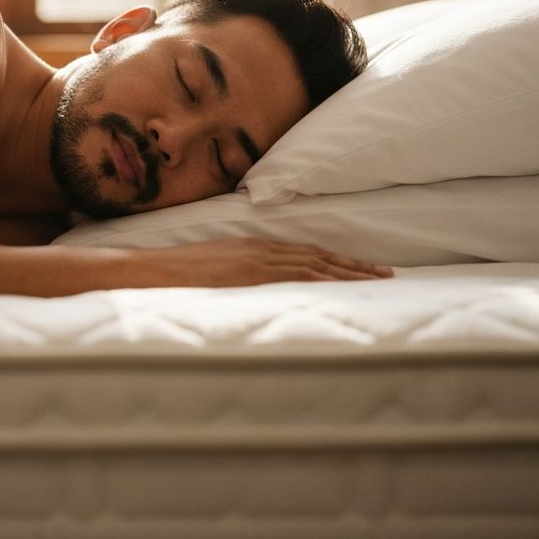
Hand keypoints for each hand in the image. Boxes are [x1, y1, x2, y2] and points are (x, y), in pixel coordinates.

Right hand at [135, 238, 393, 287]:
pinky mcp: (248, 272)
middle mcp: (261, 250)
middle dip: (354, 266)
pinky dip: (319, 278)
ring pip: (312, 264)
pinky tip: (339, 286)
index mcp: (255, 248)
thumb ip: (242, 276)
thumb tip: (262, 290)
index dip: (338, 261)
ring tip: (375, 280)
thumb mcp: (217, 271)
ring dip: (346, 272)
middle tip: (386, 274)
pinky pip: (292, 274)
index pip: (307, 254)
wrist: (152, 269)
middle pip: (318, 256)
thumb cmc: (179, 275)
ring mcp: (255, 260)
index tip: (363, 270)